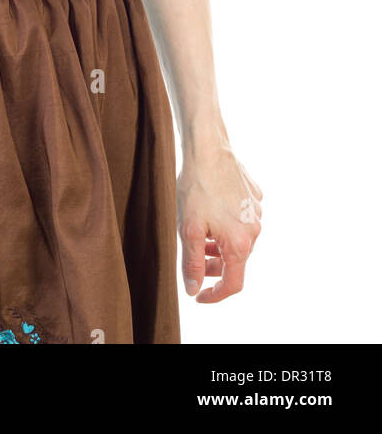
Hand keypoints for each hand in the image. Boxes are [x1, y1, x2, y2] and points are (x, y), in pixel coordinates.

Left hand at [177, 142, 262, 302]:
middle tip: (195, 262)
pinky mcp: (254, 196)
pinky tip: (212, 210)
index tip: (199, 295)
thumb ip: (193, 264)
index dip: (215, 295)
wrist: (208, 149)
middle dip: (215, 266)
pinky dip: (228, 223)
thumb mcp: (188, 230)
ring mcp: (257, 212)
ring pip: (239, 240)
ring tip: (201, 234)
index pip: (233, 284)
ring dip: (221, 245)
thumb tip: (194, 289)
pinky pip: (242, 218)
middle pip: (236, 261)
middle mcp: (254, 230)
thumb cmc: (196, 188)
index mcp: (240, 244)